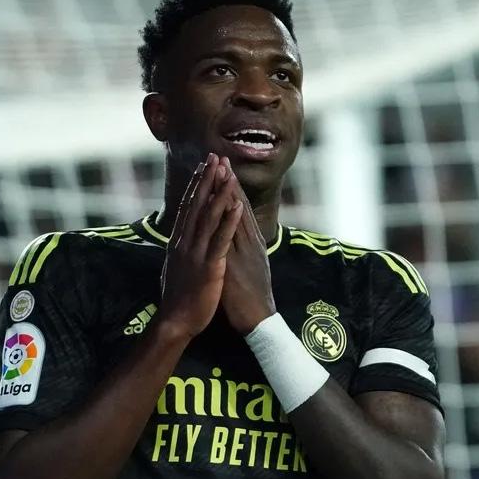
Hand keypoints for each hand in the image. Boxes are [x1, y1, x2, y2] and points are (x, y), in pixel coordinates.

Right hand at [158, 154, 242, 339]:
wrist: (175, 321)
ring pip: (209, 216)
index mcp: (178, 242)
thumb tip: (178, 237)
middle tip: (215, 157)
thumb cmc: (178, 297)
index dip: (196, 184)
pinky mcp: (209, 266)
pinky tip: (237, 205)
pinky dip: (229, 221)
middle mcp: (185, 242)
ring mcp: (196, 253)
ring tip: (229, 173)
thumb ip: (179, 249)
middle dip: (207, 179)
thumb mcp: (176, 266)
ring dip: (219, 193)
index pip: (188, 206)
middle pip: (197, 204)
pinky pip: (221, 239)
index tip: (204, 166)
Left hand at [218, 161, 275, 334]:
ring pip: (238, 217)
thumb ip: (235, 250)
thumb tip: (225, 237)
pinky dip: (234, 219)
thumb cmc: (248, 297)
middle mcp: (249, 242)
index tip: (220, 169)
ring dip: (230, 193)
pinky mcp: (240, 262)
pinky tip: (230, 203)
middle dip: (228, 182)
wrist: (258, 319)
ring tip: (223, 171)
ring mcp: (246, 251)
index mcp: (249, 243)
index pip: (237, 210)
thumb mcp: (243, 267)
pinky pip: (236, 237)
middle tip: (220, 159)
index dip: (228, 189)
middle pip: (238, 207)